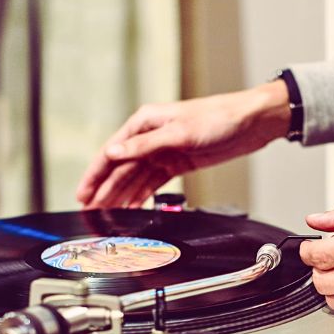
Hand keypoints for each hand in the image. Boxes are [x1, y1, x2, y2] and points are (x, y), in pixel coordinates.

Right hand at [76, 81, 290, 207]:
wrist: (251, 123)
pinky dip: (142, 195)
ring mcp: (165, 151)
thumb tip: (113, 153)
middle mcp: (152, 137)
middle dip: (105, 190)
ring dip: (121, 196)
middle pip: (121, 168)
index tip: (83, 194)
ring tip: (107, 216)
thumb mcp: (180, 132)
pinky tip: (132, 208)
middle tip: (91, 212)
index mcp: (146, 122)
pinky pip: (154, 182)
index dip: (95, 174)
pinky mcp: (179, 163)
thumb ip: (145, 145)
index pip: (112, 152)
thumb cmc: (219, 117)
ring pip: (136, 178)